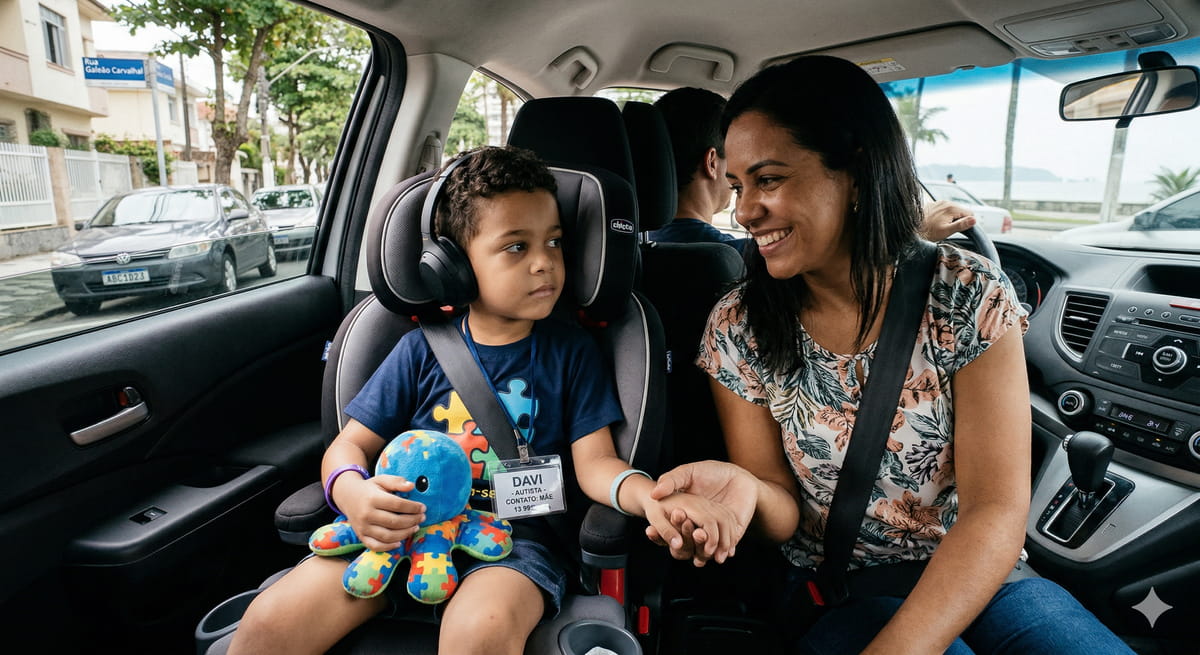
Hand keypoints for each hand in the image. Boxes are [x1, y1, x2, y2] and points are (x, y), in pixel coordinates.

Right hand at [338, 474, 426, 551]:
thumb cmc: (369, 488)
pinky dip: (388, 547)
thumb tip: (411, 486)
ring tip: (415, 528)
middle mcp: (366, 514)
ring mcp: (363, 527)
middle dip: (412, 521)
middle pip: (394, 522)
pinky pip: (375, 546)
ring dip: (405, 534)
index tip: (423, 508)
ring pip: (387, 536)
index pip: (397, 505)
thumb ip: (396, 482)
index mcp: (372, 498)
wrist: (347, 496)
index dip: (413, 507)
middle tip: (422, 518)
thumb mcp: (381, 480)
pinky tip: (400, 542)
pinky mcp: (360, 536)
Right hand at [644, 460, 758, 564]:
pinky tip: (716, 550)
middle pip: (687, 544)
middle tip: (681, 528)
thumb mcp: (688, 473)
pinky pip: (726, 548)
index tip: (652, 530)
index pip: (671, 531)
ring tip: (698, 534)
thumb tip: (654, 494)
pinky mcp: (733, 534)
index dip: (661, 533)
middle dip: (683, 538)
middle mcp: (699, 527)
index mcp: (686, 516)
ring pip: (705, 550)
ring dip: (700, 549)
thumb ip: (671, 481)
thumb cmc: (712, 471)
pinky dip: (721, 551)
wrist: (739, 475)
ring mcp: (716, 532)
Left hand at [922, 200, 976, 240]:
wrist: (911, 228)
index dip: (966, 223)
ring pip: (953, 210)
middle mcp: (946, 202)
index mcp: (952, 208)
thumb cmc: (927, 232)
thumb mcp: (946, 231)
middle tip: (948, 228)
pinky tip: (936, 222)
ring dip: (951, 218)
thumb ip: (961, 225)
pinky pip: (944, 209)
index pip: (970, 213)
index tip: (958, 229)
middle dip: (958, 220)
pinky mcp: (934, 205)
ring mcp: (939, 202)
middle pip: (961, 211)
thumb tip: (974, 220)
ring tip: (941, 226)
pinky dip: (944, 215)